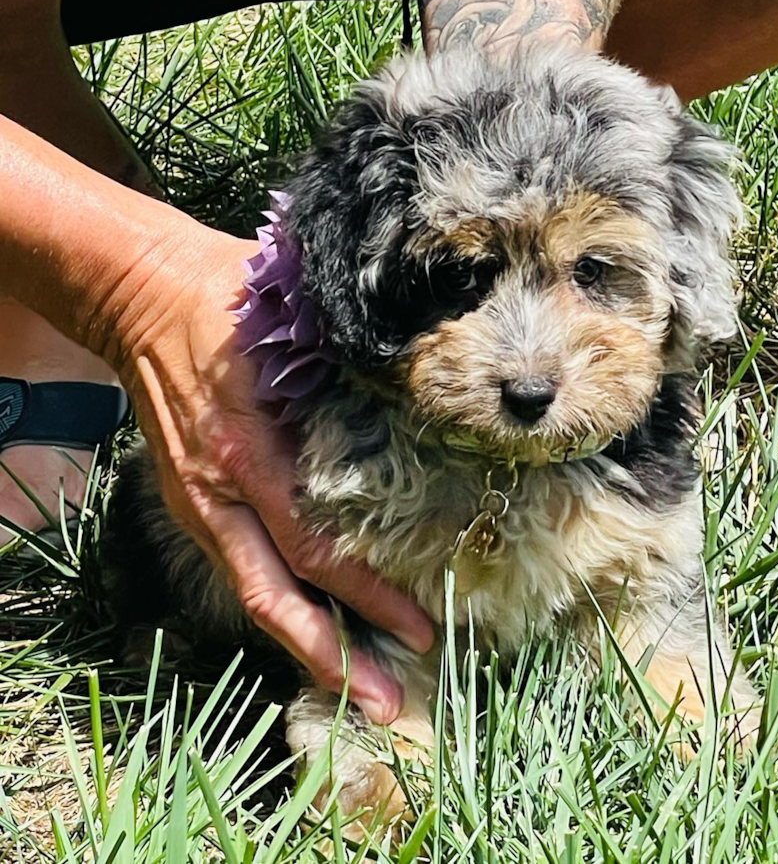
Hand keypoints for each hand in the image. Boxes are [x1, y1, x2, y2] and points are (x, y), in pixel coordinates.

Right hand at [111, 219, 433, 723]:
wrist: (136, 291)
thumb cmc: (223, 297)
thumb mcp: (291, 322)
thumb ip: (348, 365)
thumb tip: (426, 396)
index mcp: (248, 451)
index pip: (314, 547)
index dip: (365, 597)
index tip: (419, 628)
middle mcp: (218, 491)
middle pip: (276, 597)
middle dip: (333, 657)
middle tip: (389, 701)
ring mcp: (197, 501)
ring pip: (253, 594)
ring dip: (306, 646)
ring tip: (358, 688)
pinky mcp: (192, 498)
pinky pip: (240, 567)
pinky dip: (281, 604)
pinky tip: (319, 626)